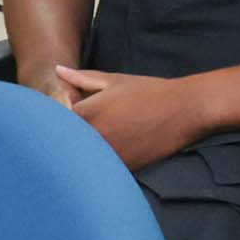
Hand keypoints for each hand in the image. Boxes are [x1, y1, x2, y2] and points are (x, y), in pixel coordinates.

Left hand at [47, 69, 201, 167]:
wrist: (184, 111)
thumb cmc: (149, 92)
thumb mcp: (114, 81)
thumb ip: (82, 79)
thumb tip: (58, 71)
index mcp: (87, 113)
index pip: (55, 122)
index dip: (58, 119)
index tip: (66, 114)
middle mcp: (93, 138)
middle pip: (67, 143)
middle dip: (69, 137)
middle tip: (85, 128)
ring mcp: (108, 156)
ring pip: (84, 158)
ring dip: (85, 152)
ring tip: (107, 135)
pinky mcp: (123, 169)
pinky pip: (103, 168)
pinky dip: (102, 162)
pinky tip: (115, 149)